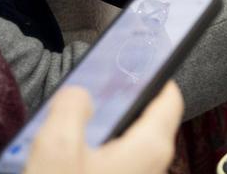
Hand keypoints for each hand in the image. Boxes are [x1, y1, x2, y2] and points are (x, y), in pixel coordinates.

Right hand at [23, 83, 182, 173]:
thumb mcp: (56, 148)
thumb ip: (72, 107)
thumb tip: (81, 94)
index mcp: (149, 147)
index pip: (170, 97)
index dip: (154, 75)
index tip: (135, 63)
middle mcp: (153, 168)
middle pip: (145, 122)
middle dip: (118, 107)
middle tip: (89, 97)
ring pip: (126, 148)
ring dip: (100, 136)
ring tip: (65, 132)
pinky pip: (114, 167)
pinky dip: (93, 159)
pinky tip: (63, 165)